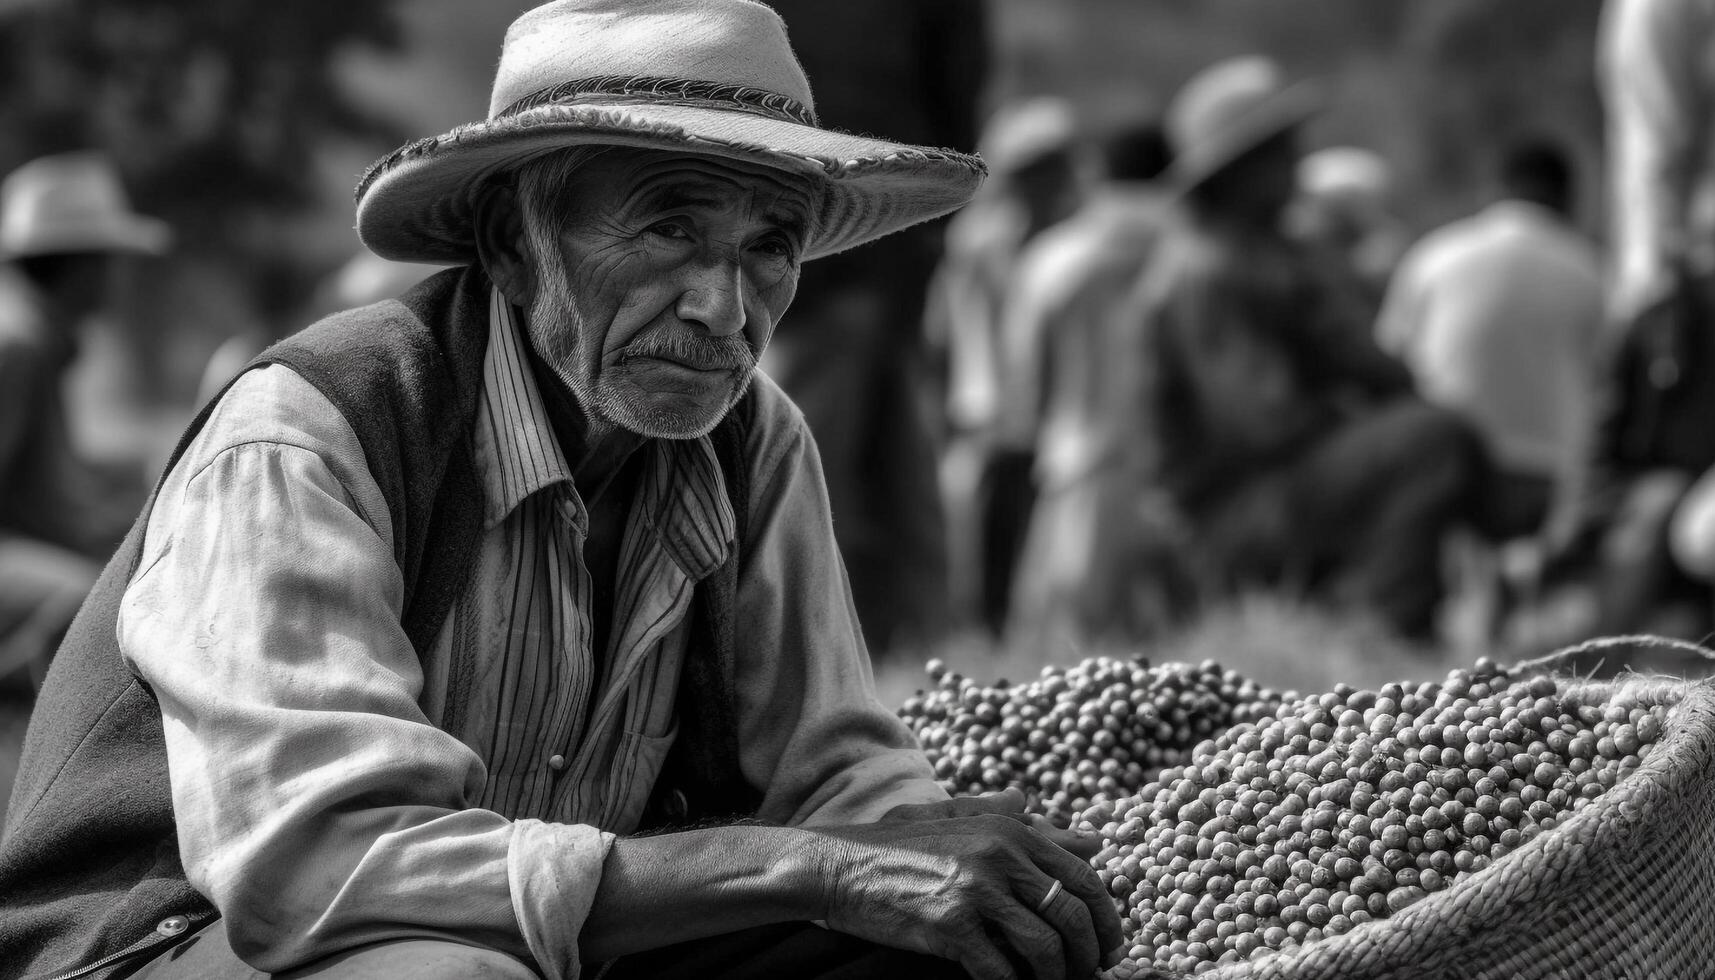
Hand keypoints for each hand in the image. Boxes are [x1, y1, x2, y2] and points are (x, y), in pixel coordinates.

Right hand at [817, 790, 1124, 979]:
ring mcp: (975, 890)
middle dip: (1090, 954)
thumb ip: (1026, 829)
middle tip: (1088, 975)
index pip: (1082, 877)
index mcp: (1010, 830)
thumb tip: (1089, 840)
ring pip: (1045, 947)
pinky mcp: (950, 924)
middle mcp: (999, 854)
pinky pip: (1001, 971)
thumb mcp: (964, 823)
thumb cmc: (903, 846)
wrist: (840, 864)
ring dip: (1055, 977)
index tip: (1110, 948)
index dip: (1107, 919)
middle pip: (1072, 915)